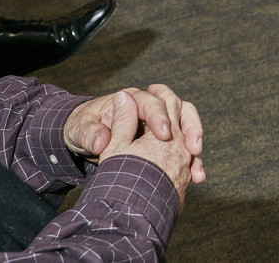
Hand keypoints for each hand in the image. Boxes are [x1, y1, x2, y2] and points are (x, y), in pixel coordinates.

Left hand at [68, 86, 203, 200]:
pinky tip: (196, 178)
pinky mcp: (162, 142)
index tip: (164, 136)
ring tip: (196, 170)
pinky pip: (183, 148)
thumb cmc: (83, 128)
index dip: (160, 117)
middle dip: (189, 127)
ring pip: (186, 127)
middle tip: (192, 148)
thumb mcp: (81, 131)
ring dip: (194, 146)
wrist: (84, 138)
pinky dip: (191, 162)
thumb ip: (92, 134)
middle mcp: (150, 109)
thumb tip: (103, 140)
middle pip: (179, 108)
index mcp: (131, 100)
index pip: (151, 103)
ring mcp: (159, 124)